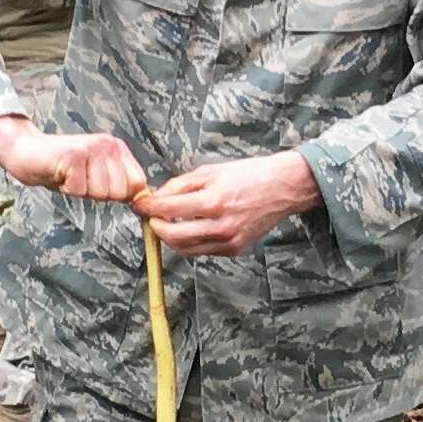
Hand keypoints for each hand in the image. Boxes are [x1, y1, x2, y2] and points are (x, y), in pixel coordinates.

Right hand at [0, 112, 150, 202]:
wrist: (28, 151)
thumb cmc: (62, 167)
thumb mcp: (97, 174)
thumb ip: (119, 183)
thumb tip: (142, 201)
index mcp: (117, 148)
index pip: (137, 184)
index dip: (120, 195)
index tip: (101, 188)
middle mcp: (108, 145)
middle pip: (118, 193)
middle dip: (97, 194)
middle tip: (80, 180)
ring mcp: (91, 148)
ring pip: (100, 193)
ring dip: (81, 191)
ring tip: (70, 176)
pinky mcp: (74, 156)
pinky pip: (79, 191)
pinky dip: (67, 189)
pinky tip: (60, 174)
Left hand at [138, 150, 321, 257]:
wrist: (283, 188)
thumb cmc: (248, 174)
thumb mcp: (211, 171)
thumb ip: (180, 185)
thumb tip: (157, 197)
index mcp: (213, 201)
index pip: (168, 209)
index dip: (148, 208)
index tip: (140, 205)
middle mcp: (220, 225)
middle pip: (172, 236)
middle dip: (156, 227)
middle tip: (151, 217)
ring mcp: (228, 241)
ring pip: (185, 249)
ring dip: (171, 238)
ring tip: (167, 224)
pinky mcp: (234, 249)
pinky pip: (202, 251)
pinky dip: (191, 242)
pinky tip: (190, 228)